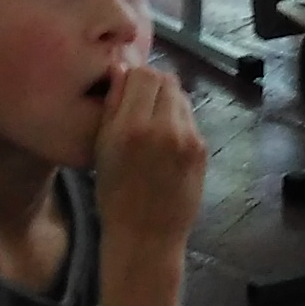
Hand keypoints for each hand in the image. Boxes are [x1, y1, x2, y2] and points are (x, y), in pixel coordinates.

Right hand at [92, 58, 203, 296]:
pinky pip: (190, 119)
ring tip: (153, 122)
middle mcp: (164, 128)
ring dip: (166, 101)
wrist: (146, 236)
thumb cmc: (114, 195)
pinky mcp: (202, 149)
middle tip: (140, 102)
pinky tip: (166, 141)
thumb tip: (121, 68)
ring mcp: (188, 138)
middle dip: (152, 85)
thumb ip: (112, 106)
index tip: (125, 89)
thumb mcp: (102, 149)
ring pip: (181, 96)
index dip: (133, 77)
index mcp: (132, 127)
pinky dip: (177, 121)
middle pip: (166, 80)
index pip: (143, 74)